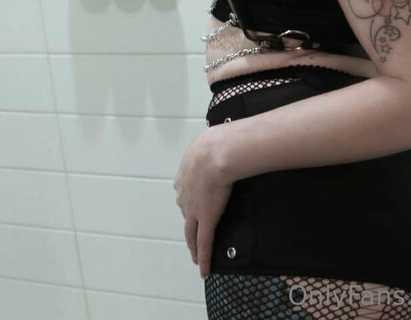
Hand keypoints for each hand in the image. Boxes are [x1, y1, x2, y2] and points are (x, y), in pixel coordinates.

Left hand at [173, 127, 232, 278]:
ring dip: (193, 244)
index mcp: (185, 174)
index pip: (185, 191)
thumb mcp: (209, 139)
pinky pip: (203, 243)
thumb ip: (213, 146)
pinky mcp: (205, 221)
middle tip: (195, 232)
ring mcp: (193, 209)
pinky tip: (203, 270)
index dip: (190, 198)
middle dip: (190, 221)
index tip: (194, 204)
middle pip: (186, 212)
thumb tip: (225, 139)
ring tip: (195, 254)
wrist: (218, 153)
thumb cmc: (216, 142)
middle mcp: (184, 194)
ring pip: (191, 232)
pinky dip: (202, 258)